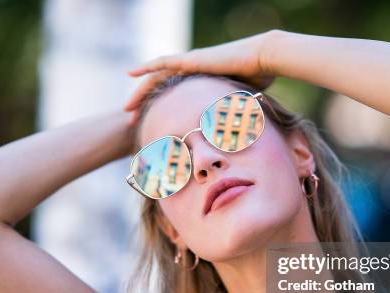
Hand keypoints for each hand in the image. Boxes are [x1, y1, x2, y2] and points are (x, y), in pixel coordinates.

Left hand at [122, 30, 279, 126]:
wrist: (262, 59)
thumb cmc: (257, 80)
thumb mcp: (238, 103)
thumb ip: (229, 114)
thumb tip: (233, 137)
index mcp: (199, 80)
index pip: (172, 95)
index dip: (159, 109)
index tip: (149, 124)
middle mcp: (191, 70)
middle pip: (160, 87)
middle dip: (144, 104)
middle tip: (131, 120)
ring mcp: (190, 62)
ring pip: (156, 77)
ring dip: (140, 93)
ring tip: (127, 107)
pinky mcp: (191, 59)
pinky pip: (162, 63)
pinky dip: (146, 67)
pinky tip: (131, 73)